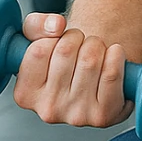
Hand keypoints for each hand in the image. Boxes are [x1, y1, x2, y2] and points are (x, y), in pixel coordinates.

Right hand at [12, 11, 134, 129]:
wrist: (95, 82)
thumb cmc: (63, 61)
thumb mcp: (38, 39)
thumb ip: (36, 25)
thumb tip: (56, 25)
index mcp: (25, 95)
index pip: (38, 50)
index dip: (55, 37)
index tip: (60, 41)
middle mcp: (48, 110)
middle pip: (66, 51)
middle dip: (78, 37)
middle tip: (80, 45)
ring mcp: (76, 115)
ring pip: (90, 59)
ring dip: (97, 45)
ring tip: (94, 53)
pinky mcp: (104, 115)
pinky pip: (111, 74)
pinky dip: (116, 56)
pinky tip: (113, 57)